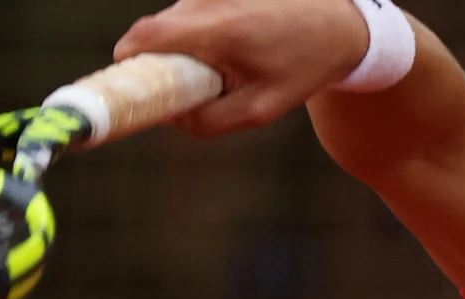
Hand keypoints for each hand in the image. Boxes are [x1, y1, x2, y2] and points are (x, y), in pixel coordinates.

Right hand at [113, 0, 369, 137]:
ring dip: (184, 47)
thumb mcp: (260, 110)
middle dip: (159, 61)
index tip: (124, 81)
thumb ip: (209, 121)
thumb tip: (169, 116)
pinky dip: (199, 33)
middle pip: (155, 29)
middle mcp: (209, 1)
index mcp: (218, 30)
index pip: (146, 36)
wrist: (339, 23)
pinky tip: (234, 47)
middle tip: (184, 87)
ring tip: (226, 65)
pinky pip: (192, 12)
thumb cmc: (302, 67)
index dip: (125, 59)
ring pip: (174, 20)